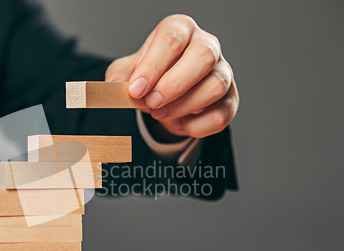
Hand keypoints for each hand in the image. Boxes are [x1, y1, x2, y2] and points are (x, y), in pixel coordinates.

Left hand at [105, 15, 238, 137]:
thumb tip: (113, 87)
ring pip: (215, 86)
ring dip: (184, 106)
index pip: (171, 40)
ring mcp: (223, 71)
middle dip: (173, 85)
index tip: (135, 90)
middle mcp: (207, 45)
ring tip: (160, 114)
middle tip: (151, 103)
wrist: (168, 93)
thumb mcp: (128, 72)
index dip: (152, 66)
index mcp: (180, 30)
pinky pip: (221, 114)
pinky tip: (179, 123)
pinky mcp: (230, 99)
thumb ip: (118, 77)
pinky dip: (197, 126)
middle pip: (203, 56)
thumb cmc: (151, 75)